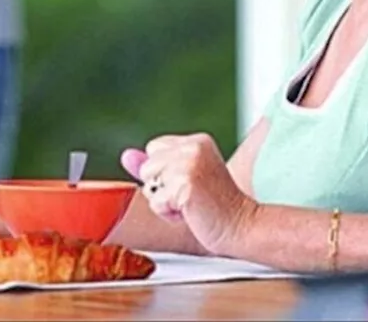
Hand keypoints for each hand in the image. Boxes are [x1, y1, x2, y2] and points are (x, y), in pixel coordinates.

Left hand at [122, 133, 257, 255]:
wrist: (242, 226)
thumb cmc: (215, 206)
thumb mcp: (183, 178)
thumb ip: (156, 165)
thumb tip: (126, 155)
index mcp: (197, 141)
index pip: (154, 149)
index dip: (165, 172)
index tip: (190, 183)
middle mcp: (193, 147)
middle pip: (148, 166)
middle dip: (161, 186)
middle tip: (191, 195)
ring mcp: (189, 164)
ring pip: (149, 183)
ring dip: (163, 200)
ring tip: (190, 204)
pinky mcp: (185, 184)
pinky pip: (156, 202)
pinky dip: (168, 213)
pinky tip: (190, 212)